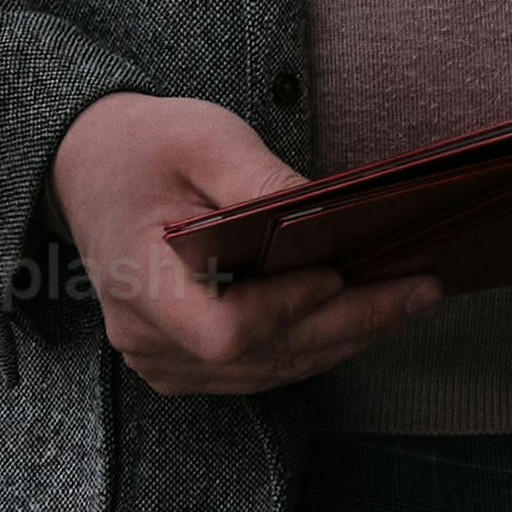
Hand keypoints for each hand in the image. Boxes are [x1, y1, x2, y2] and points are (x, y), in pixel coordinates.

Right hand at [54, 90, 436, 397]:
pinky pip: (255, 368)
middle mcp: (147, 336)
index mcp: (140, 282)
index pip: (222, 331)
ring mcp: (162, 356)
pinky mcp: (181, 358)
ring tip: (407, 301)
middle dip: (350, 323)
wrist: (92, 166)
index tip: (336, 273)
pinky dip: (310, 345)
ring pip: (266, 370)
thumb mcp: (202, 140)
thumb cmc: (145, 149)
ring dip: (341, 339)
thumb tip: (329, 211)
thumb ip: (259, 180)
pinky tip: (358, 317)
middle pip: (260, 356)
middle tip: (419, 289)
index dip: (286, 310)